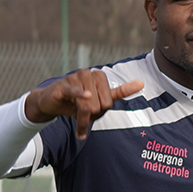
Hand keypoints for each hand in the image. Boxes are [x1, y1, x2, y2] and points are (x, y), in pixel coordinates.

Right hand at [24, 68, 143, 139]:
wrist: (50, 102)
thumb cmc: (76, 102)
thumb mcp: (99, 100)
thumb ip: (118, 93)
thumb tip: (142, 83)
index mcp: (100, 77)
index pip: (110, 100)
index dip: (102, 110)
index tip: (95, 110)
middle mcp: (89, 74)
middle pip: (100, 104)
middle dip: (91, 115)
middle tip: (81, 112)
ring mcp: (76, 77)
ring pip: (88, 105)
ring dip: (81, 117)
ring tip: (73, 112)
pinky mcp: (64, 85)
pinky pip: (75, 92)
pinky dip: (81, 95)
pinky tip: (86, 96)